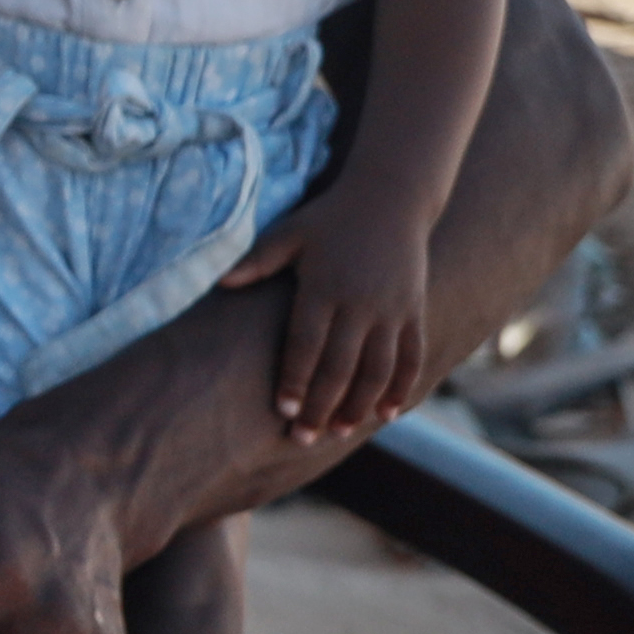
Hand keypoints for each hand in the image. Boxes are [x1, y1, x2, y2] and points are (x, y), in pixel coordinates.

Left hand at [268, 201, 443, 437]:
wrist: (392, 196)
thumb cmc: (330, 218)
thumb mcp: (290, 233)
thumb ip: (257, 261)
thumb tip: (219, 283)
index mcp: (323, 288)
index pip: (305, 346)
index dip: (295, 381)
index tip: (284, 411)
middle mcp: (360, 303)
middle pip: (339, 368)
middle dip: (321, 407)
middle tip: (303, 438)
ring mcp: (392, 310)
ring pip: (377, 370)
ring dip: (359, 405)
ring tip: (340, 432)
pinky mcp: (414, 311)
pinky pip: (411, 357)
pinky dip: (400, 387)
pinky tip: (386, 414)